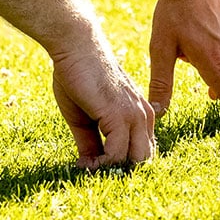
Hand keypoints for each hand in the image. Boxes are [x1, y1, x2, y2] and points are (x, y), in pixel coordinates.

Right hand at [48, 39, 155, 170]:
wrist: (75, 48)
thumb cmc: (78, 78)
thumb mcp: (86, 118)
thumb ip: (93, 142)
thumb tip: (89, 166)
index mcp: (140, 114)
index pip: (142, 151)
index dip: (121, 164)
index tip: (94, 166)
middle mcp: (144, 116)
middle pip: (143, 159)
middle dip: (120, 171)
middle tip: (92, 169)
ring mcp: (135, 116)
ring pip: (134, 160)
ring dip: (109, 170)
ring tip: (85, 166)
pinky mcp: (120, 116)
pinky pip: (117, 155)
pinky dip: (100, 165)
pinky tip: (83, 162)